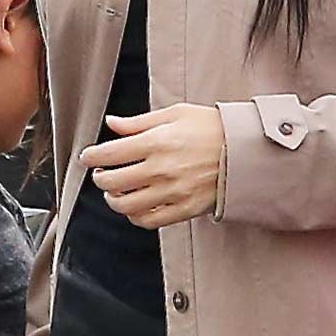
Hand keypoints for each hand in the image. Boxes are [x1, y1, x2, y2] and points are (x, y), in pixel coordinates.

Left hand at [80, 104, 223, 228]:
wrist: (246, 151)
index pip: (109, 154)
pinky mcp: (184, 209)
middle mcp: (160, 169)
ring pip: (126, 206)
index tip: (89, 158)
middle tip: (102, 175)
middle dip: (100, 179)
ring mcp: (172, 192)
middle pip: (112, 182)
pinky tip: (135, 207)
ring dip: (114, 200)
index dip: (92, 157)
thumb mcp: (175, 114)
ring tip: (116, 192)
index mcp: (156, 142)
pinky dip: (135, 216)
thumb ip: (139, 122)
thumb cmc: (211, 128)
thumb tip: (111, 124)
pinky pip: (149, 221)